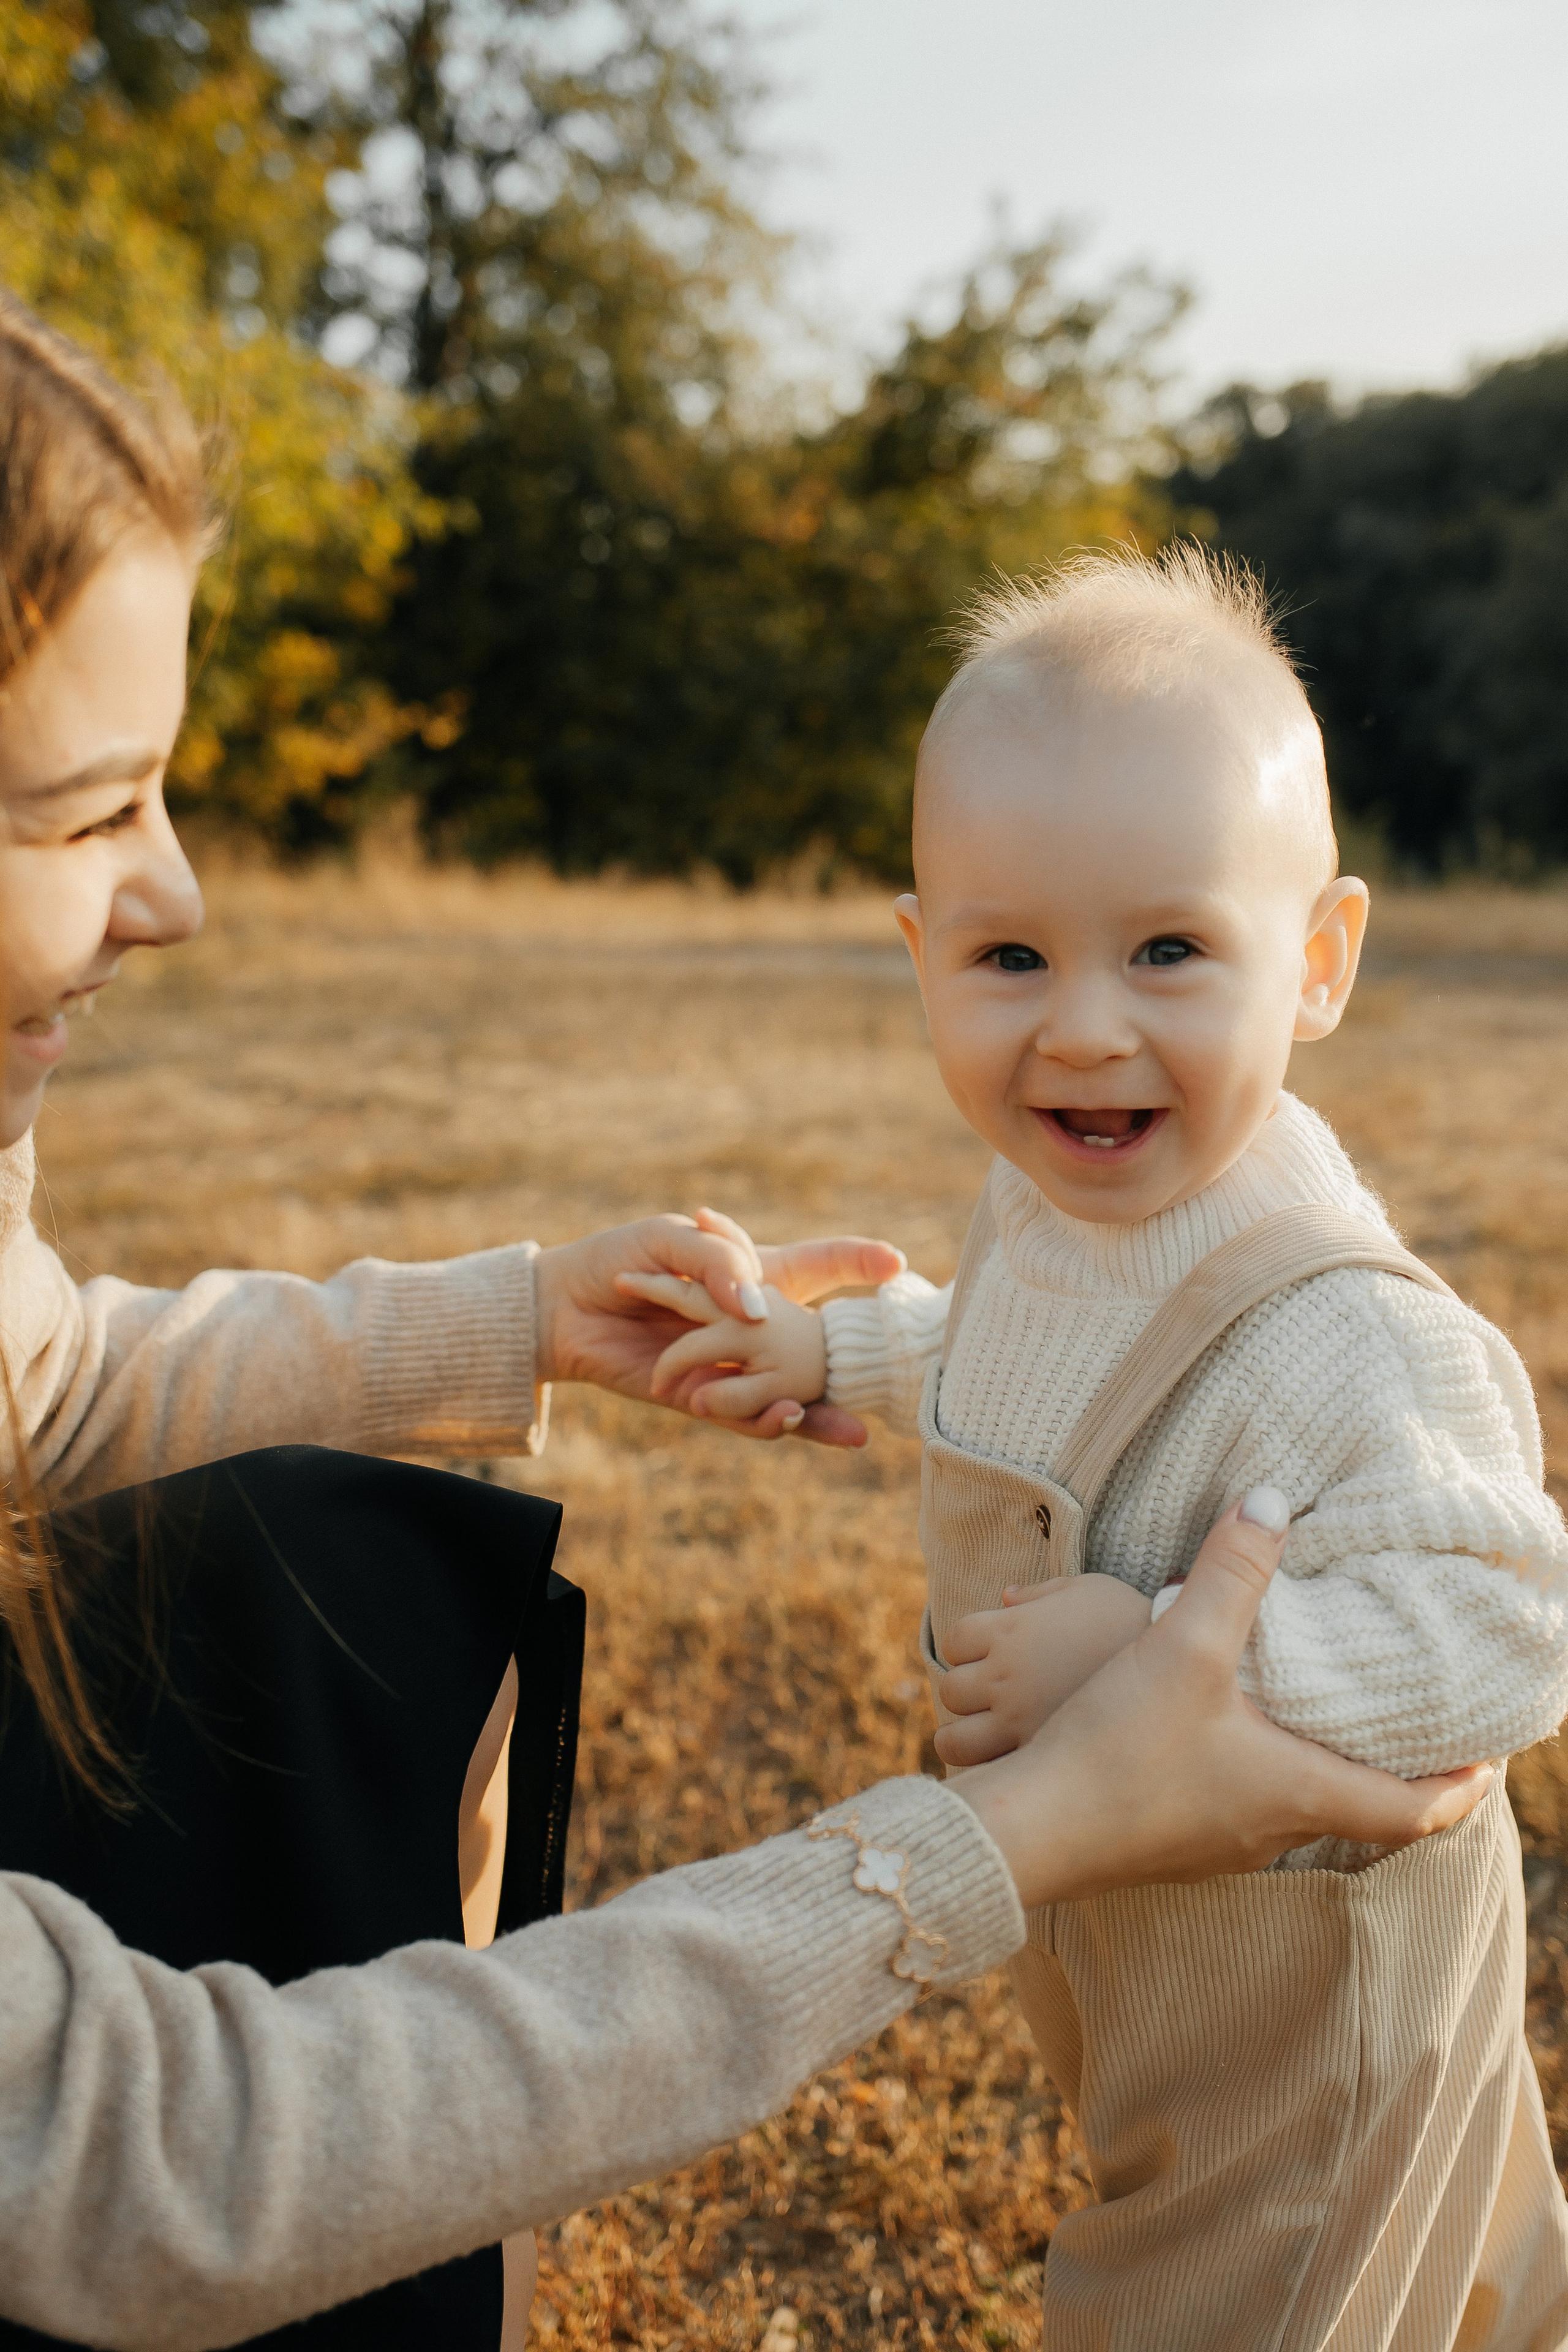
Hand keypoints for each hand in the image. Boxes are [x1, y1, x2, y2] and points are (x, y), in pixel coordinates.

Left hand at [534, 1211, 899, 1447]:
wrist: (565, 1307)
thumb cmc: (618, 1262)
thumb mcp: (673, 1243)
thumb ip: (719, 1266)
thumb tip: (754, 1311)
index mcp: (748, 1275)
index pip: (816, 1263)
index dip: (858, 1259)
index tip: (898, 1261)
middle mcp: (746, 1324)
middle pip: (815, 1348)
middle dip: (856, 1370)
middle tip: (891, 1381)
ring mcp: (726, 1363)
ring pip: (786, 1395)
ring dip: (818, 1416)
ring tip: (848, 1428)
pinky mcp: (698, 1397)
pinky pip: (741, 1419)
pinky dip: (764, 1422)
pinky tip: (784, 1418)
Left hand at [935, 1574, 1152, 1765]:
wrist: (1186, 1673)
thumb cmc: (1138, 1621)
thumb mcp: (1092, 1589)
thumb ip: (1043, 1592)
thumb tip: (1007, 1597)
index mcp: (1011, 1630)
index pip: (954, 1641)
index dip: (967, 1649)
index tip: (990, 1656)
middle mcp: (1005, 1677)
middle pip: (950, 1690)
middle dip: (966, 1693)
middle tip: (994, 1699)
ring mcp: (1018, 1723)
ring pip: (952, 1741)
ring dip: (963, 1737)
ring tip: (990, 1738)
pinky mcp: (1038, 1761)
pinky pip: (988, 1774)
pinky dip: (990, 1771)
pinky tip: (1017, 1767)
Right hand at [953, 1491, 1495, 1907]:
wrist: (1031, 1833)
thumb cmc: (1118, 1750)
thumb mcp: (1183, 1646)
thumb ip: (1231, 1571)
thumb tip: (1270, 1498)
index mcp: (1299, 1794)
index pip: (1417, 1810)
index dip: (1464, 1784)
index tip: (1491, 1755)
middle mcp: (1273, 1831)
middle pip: (1367, 1812)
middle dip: (1400, 1768)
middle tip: (1417, 1717)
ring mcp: (1223, 1844)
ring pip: (1306, 1809)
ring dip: (1331, 1765)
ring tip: (1335, 1711)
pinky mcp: (1179, 1843)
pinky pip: (1252, 1808)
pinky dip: (1272, 1769)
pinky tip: (1238, 1727)